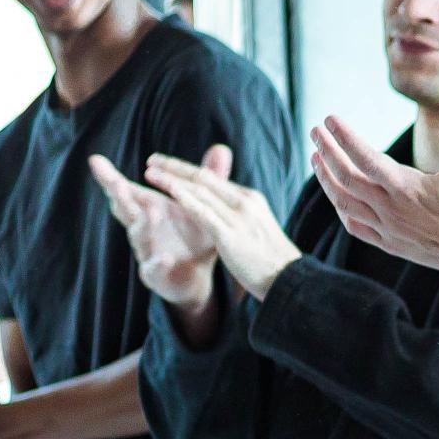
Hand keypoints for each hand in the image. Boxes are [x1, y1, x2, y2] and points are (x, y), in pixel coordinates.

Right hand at [87, 149, 222, 312]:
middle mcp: (142, 228)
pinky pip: (154, 268)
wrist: (198, 276)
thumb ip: (205, 179)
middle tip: (117, 184)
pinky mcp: (156, 275)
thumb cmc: (193, 236)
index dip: (110, 177)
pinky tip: (165, 257)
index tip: (95, 160)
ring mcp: (146, 251)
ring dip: (143, 226)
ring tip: (151, 212)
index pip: (126, 191)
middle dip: (121, 198)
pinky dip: (158, 262)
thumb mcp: (200, 205)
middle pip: (127, 211)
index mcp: (149, 208)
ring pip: (139, 237)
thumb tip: (221, 147)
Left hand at [143, 147, 300, 297]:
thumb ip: (237, 213)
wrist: (289, 279)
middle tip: (151, 159)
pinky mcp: (230, 236)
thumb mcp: (255, 226)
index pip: (213, 178)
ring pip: (201, 192)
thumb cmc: (271, 258)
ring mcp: (238, 218)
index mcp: (249, 199)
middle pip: (204, 178)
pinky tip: (170, 190)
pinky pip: (204, 213)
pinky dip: (186, 199)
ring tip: (150, 172)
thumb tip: (221, 206)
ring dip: (173, 180)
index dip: (187, 169)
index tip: (166, 163)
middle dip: (175, 167)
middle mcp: (244, 202)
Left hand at [311, 118, 438, 293]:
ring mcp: (386, 228)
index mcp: (406, 187)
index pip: (364, 157)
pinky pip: (353, 225)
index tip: (330, 119)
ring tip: (315, 158)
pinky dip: (340, 207)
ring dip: (325, 178)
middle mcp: (390, 208)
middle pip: (345, 177)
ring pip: (343, 202)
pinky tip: (336, 195)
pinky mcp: (388, 244)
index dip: (344, 137)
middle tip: (315, 131)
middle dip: (326, 151)